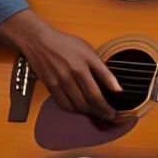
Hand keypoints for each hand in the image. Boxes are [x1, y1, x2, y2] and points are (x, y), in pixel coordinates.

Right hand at [0, 10, 121, 124]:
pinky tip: (78, 108)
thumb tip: (117, 89)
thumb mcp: (89, 53)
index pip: (96, 96)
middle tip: (105, 116)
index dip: (105, 109)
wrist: (39, 40)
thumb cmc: (65, 44)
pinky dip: (72, 109)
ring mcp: (58, 83)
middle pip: (85, 104)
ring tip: (93, 113)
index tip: (112, 114)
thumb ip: (104, 72)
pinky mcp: (49, 86)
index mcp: (81, 69)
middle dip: (97, 113)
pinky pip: (62, 104)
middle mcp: (69, 78)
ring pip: (74, 107)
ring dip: (85, 113)